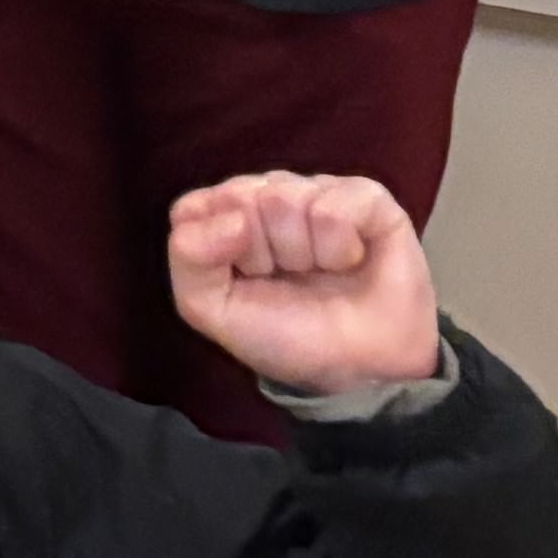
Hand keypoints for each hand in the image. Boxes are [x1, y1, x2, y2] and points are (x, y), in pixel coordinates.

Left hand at [168, 171, 448, 398]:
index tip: (243, 280)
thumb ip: (190, 259)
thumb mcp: (213, 310)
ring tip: (322, 272)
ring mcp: (316, 190)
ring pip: (285, 198)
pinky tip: (351, 261)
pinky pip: (335, 205)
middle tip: (287, 278)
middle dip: (261, 252)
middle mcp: (268, 193)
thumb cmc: (285, 334)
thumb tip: (232, 218)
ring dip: (303, 253)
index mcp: (225, 216)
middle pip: (239, 197)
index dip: (215, 251)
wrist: (359, 366)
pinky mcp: (366, 197)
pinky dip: (340, 246)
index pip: (193, 208)